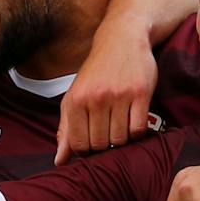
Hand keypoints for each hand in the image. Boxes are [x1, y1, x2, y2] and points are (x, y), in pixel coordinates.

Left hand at [55, 21, 157, 162]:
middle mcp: (95, 99)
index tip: (93, 141)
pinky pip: (138, 129)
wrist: (122, 39)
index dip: (86, 150)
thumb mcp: (75, 96)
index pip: (79, 145)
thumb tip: (59, 161)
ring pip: (120, 139)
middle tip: (108, 131)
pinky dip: (136, 132)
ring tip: (120, 125)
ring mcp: (119, 96)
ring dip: (122, 139)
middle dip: (105, 145)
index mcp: (75, 100)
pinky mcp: (140, 94)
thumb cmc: (96, 72)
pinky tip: (132, 121)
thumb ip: (66, 129)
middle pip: (100, 145)